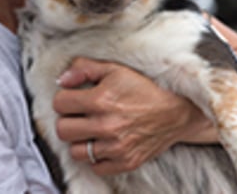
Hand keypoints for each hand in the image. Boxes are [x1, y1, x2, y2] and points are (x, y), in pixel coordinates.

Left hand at [53, 57, 214, 175]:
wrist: (177, 111)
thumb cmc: (144, 88)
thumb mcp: (114, 69)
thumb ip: (84, 69)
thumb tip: (61, 80)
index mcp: (101, 100)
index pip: (59, 104)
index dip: (64, 99)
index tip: (73, 99)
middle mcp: (106, 126)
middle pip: (62, 130)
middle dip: (67, 121)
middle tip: (79, 116)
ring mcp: (116, 147)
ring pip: (75, 152)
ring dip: (80, 141)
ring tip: (91, 131)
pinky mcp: (126, 162)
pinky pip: (95, 167)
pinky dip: (96, 157)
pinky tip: (103, 144)